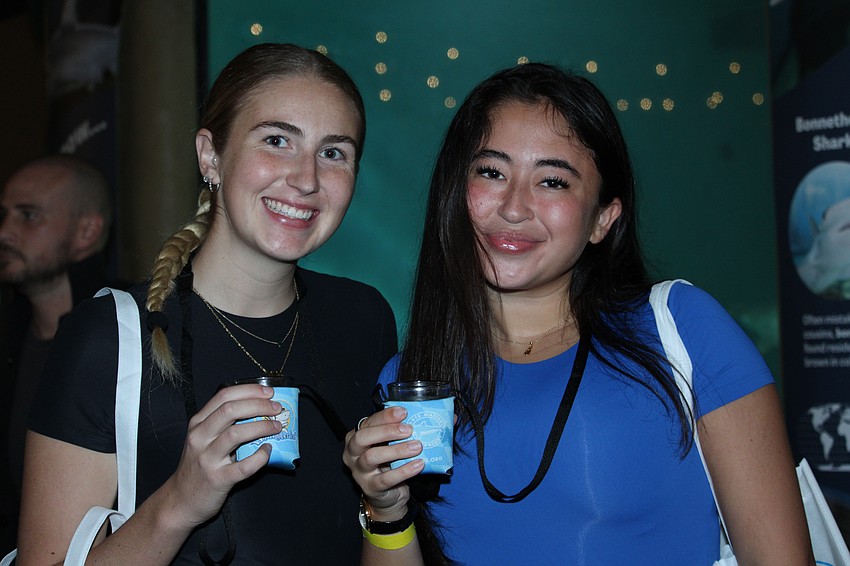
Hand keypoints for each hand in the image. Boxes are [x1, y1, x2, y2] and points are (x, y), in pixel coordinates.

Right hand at [161, 384, 282, 528]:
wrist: (181, 500)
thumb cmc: (197, 466)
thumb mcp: (203, 439)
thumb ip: (223, 424)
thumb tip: (259, 409)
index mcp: (198, 423)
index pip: (223, 396)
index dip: (249, 391)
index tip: (268, 392)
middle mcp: (200, 437)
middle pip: (230, 410)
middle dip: (258, 405)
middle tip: (276, 408)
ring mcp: (207, 459)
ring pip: (236, 434)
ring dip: (262, 427)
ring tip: (276, 427)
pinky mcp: (218, 479)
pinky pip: (244, 465)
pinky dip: (260, 456)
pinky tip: (268, 451)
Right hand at [343, 406, 423, 520]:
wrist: (390, 495)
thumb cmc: (392, 463)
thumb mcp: (399, 444)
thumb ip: (416, 428)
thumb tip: (449, 417)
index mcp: (358, 435)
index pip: (369, 421)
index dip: (385, 415)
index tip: (404, 412)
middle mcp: (352, 452)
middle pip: (363, 437)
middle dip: (386, 430)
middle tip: (409, 429)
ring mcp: (359, 471)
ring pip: (372, 457)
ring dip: (396, 450)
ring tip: (417, 446)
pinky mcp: (370, 487)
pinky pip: (385, 479)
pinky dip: (403, 471)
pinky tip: (418, 465)